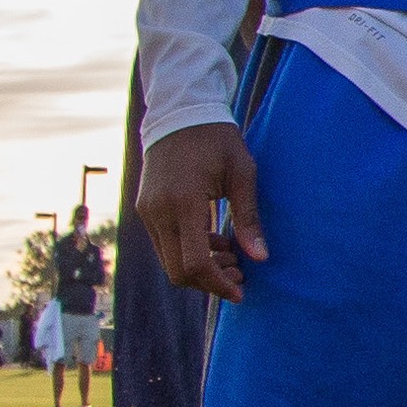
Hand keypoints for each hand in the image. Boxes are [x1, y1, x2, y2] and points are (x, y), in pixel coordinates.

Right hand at [137, 119, 263, 303]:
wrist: (180, 114)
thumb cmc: (217, 140)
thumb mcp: (242, 173)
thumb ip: (248, 218)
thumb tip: (260, 258)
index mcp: (184, 203)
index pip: (195, 262)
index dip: (217, 284)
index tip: (240, 292)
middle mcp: (158, 211)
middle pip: (178, 270)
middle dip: (210, 282)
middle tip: (240, 275)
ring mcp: (148, 211)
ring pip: (168, 261)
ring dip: (200, 268)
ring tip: (232, 255)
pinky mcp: (146, 209)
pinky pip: (164, 245)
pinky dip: (188, 252)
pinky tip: (214, 240)